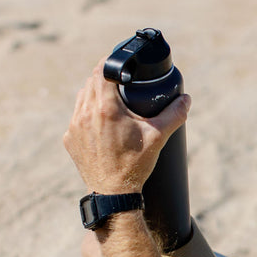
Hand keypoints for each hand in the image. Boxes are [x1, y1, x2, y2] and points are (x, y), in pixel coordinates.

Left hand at [64, 58, 190, 192]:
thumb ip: (174, 114)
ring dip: (94, 93)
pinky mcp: (69, 139)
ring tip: (110, 98)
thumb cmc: (134, 165)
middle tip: (120, 80)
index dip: (110, 62)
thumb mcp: (158, 137)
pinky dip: (88, 113)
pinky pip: (77, 116)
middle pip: (91, 82)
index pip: (102, 71)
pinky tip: (100, 122)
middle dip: (104, 77)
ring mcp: (74, 127)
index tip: (119, 62)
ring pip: (82, 97)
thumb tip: (186, 99)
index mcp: (106, 108)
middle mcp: (86, 114)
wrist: (113, 194)